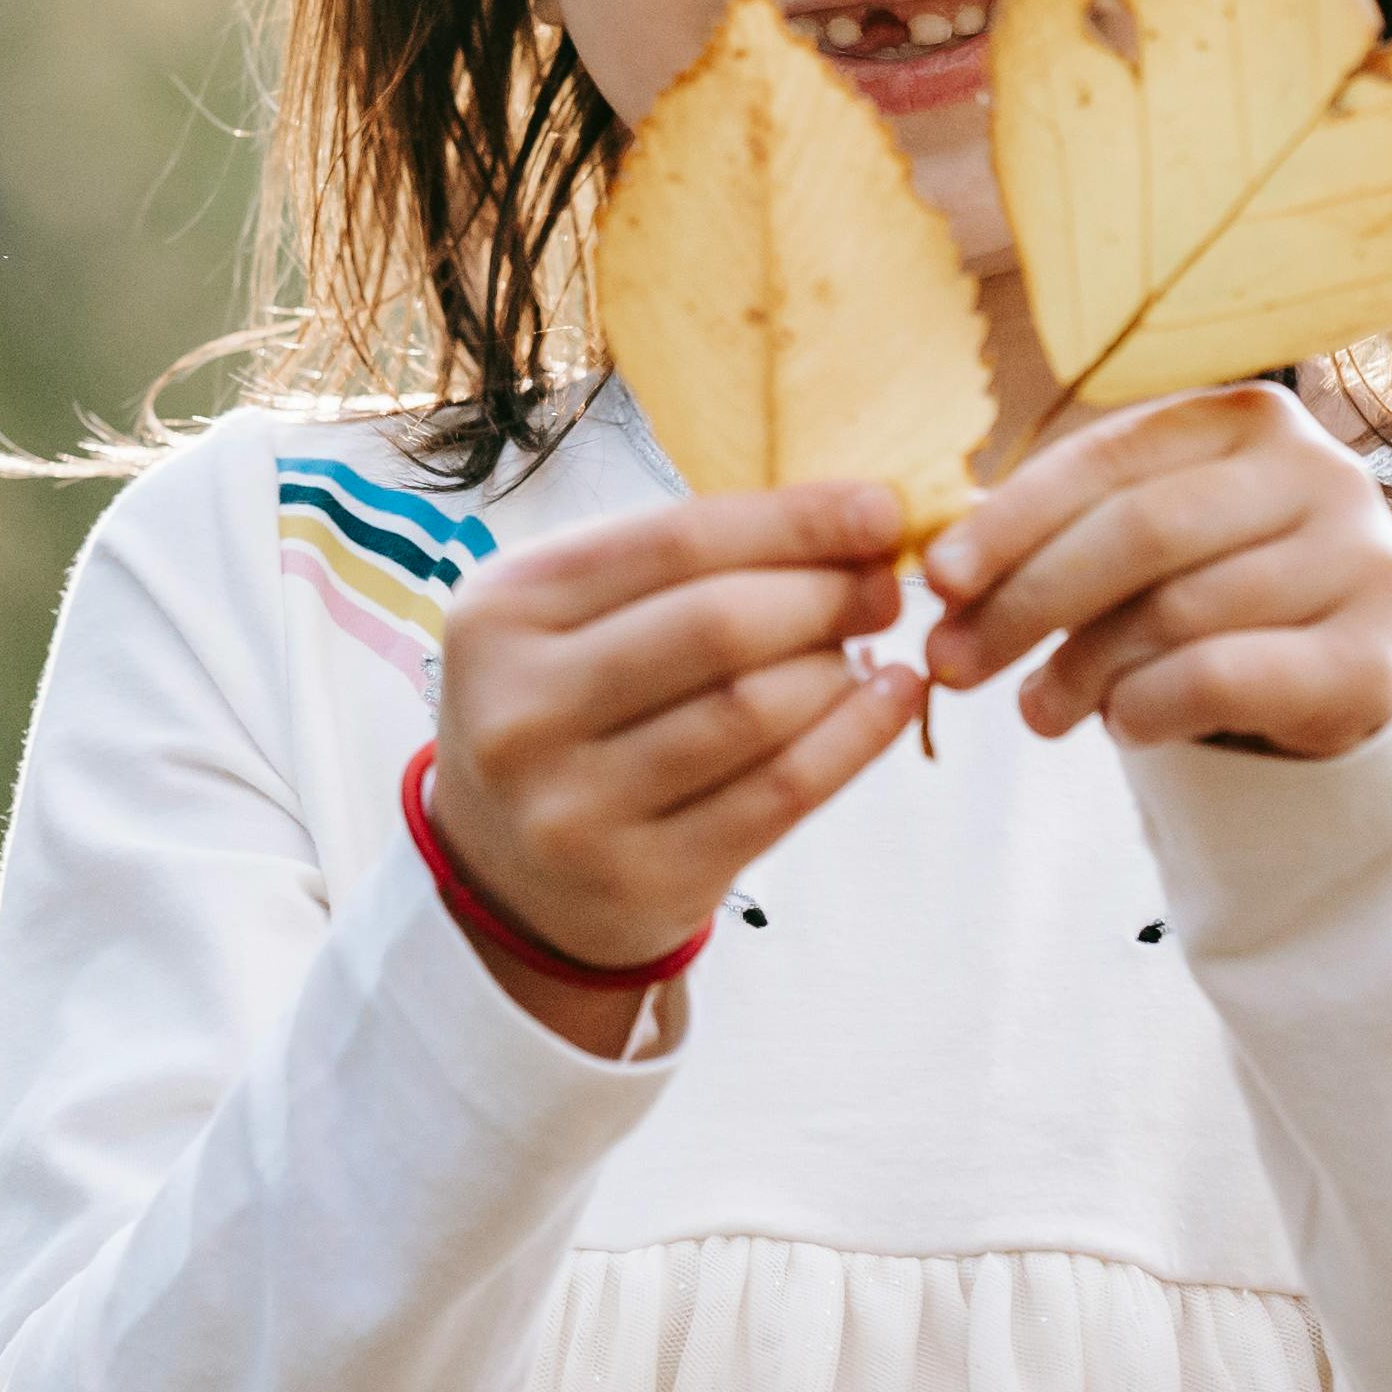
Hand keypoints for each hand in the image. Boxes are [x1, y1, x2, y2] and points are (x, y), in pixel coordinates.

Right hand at [430, 480, 922, 1047]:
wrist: (506, 873)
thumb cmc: (565, 707)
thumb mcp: (571, 617)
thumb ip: (683, 564)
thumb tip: (851, 522)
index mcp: (500, 610)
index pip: (675, 541)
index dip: (796, 521)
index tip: (880, 510)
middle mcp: (522, 709)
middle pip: (719, 625)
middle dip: (828, 594)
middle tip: (884, 588)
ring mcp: (573, 807)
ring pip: (756, 711)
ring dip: (840, 668)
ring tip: (865, 650)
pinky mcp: (639, 880)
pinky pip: (781, 792)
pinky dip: (857, 736)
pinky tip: (892, 699)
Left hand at [916, 383, 1391, 759]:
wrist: (1346, 669)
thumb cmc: (1219, 587)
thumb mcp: (1150, 538)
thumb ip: (1065, 531)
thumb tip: (942, 575)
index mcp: (1251, 419)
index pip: (1110, 456)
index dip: (1012, 519)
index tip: (936, 580)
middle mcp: (1324, 472)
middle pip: (1140, 532)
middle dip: (1029, 602)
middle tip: (954, 663)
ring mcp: (1363, 561)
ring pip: (1178, 611)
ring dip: (1082, 670)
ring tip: (1035, 709)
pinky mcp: (1375, 656)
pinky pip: (1224, 676)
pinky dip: (1148, 705)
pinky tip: (1118, 725)